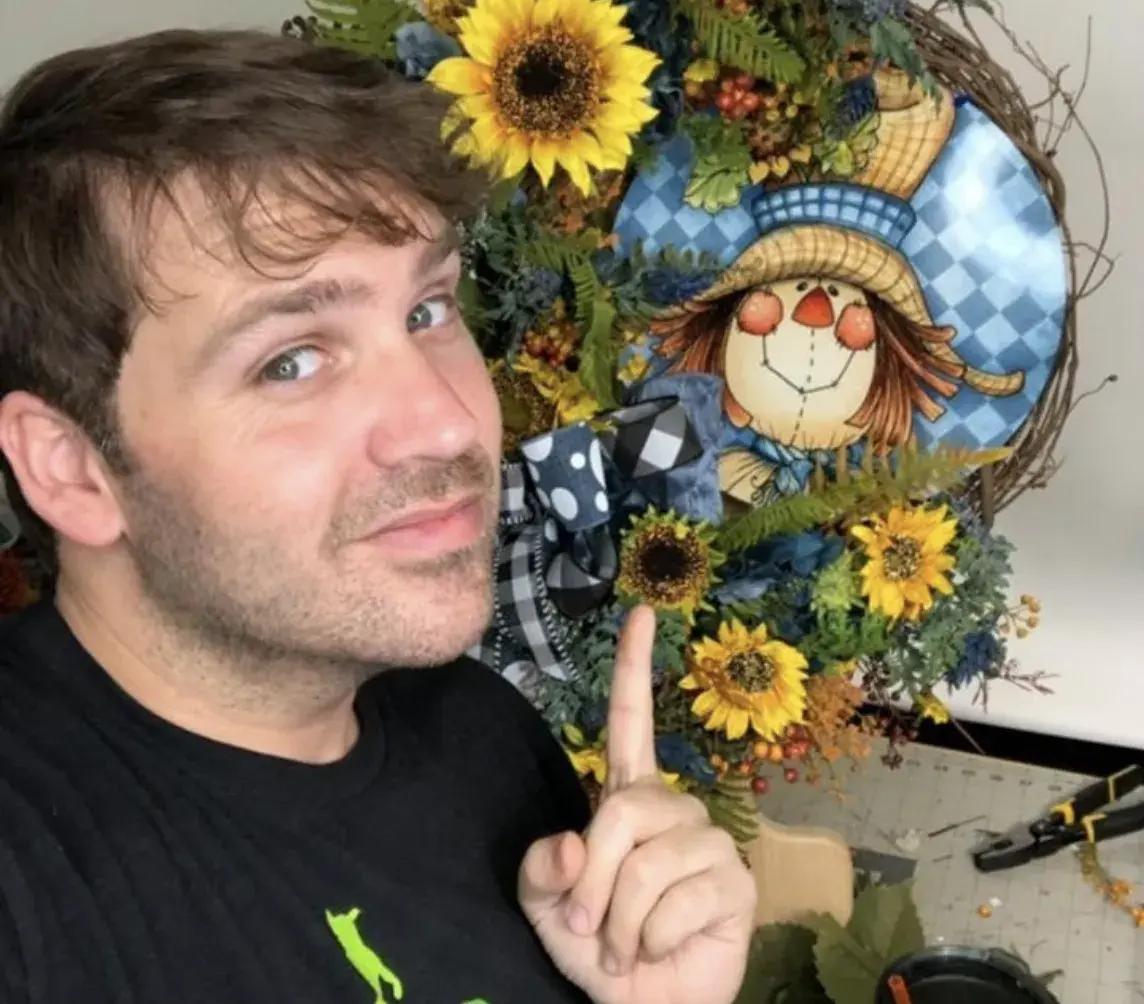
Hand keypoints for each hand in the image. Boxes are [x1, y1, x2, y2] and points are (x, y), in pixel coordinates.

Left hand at [519, 605, 756, 1003]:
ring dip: (619, 921)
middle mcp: (674, 809)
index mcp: (629, 799)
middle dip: (592, 881)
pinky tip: (661, 947)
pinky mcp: (736, 881)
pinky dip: (649, 939)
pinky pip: (675, 901)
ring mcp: (710, 841)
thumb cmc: (596, 949)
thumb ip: (541, 870)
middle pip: (621, 814)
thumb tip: (572, 840)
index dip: (634, 668)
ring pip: (646, 865)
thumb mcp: (547, 907)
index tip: (642, 613)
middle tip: (589, 927)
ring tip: (626, 945)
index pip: (633, 722)